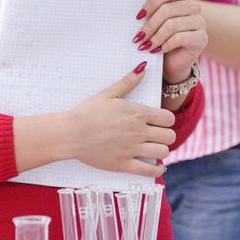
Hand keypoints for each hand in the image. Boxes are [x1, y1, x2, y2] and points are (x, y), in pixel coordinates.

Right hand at [60, 65, 176, 176]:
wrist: (70, 134)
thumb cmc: (87, 112)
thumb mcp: (108, 93)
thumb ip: (128, 82)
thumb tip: (142, 68)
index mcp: (137, 113)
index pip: (168, 118)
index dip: (167, 120)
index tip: (160, 122)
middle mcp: (138, 131)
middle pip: (169, 136)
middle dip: (166, 135)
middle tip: (158, 136)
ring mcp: (131, 149)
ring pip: (162, 153)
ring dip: (161, 151)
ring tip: (154, 149)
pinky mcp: (123, 164)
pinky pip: (148, 171)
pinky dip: (156, 171)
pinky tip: (156, 168)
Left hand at [137, 0, 207, 82]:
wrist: (174, 62)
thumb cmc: (161, 38)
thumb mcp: (154, 23)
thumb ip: (148, 13)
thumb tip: (136, 14)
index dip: (152, 2)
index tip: (138, 16)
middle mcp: (193, 6)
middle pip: (168, 9)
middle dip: (150, 25)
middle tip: (138, 37)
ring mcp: (200, 22)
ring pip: (172, 24)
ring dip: (155, 37)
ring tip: (145, 46)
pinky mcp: (202, 38)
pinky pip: (179, 38)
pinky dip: (165, 45)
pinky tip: (157, 51)